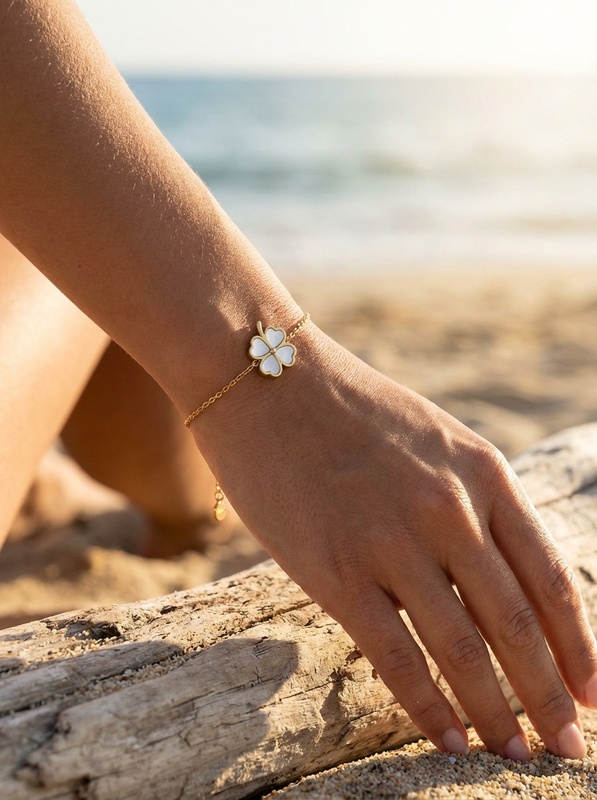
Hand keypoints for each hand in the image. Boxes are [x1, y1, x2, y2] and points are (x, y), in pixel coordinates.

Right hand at [193, 324, 596, 759]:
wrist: (263, 378)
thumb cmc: (347, 408)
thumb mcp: (434, 437)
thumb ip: (472, 498)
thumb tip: (497, 575)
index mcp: (483, 473)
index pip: (550, 578)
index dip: (581, 648)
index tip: (594, 694)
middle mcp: (449, 509)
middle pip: (518, 626)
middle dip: (548, 696)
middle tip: (567, 747)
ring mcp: (392, 542)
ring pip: (464, 651)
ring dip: (496, 714)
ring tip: (514, 753)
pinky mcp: (334, 570)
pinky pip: (396, 657)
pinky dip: (429, 708)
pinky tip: (448, 740)